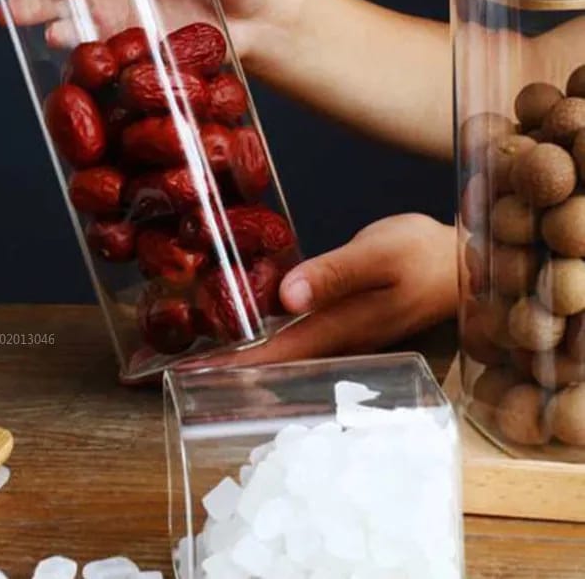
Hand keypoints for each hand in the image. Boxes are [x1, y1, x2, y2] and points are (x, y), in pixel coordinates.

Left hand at [180, 214, 458, 368]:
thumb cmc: (419, 255)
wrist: (457, 263)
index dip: (229, 368)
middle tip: (174, 373)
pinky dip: (266, 341)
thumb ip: (335, 275)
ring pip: (282, 356)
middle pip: (271, 365)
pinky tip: (247, 333)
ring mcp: (340, 336)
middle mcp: (335, 341)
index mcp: (338, 328)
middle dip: (224, 372)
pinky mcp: (342, 323)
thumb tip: (286, 297)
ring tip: (198, 359)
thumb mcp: (379, 256)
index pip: (272, 356)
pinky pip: (296, 339)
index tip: (184, 377)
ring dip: (242, 360)